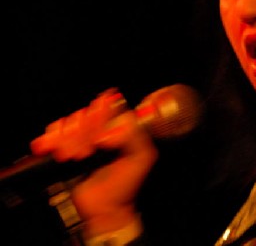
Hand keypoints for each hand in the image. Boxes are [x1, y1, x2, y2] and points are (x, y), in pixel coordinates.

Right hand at [30, 88, 157, 236]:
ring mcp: (83, 137)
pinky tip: (52, 148)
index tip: (99, 138)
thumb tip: (111, 131)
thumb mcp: (141, 157)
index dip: (102, 117)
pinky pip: (54, 132)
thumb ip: (135, 136)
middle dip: (83, 133)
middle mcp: (102, 128)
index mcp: (122, 126)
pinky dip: (51, 138)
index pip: (109, 107)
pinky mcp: (65, 146)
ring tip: (74, 158)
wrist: (103, 208)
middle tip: (87, 153)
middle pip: (87, 114)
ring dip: (69, 139)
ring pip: (70, 122)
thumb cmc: (124, 184)